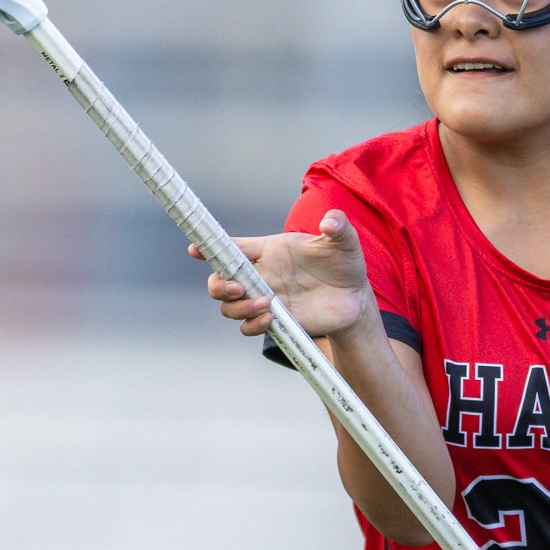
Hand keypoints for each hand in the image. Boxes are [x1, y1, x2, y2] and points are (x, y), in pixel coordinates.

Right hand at [193, 211, 373, 341]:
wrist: (354, 298)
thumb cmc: (344, 263)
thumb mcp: (344, 240)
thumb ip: (337, 226)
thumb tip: (330, 221)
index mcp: (268, 251)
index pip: (231, 247)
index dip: (209, 247)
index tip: (195, 249)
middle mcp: (260, 274)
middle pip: (219, 280)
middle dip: (219, 285)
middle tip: (239, 287)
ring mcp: (264, 299)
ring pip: (228, 307)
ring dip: (238, 307)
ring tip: (267, 304)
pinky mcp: (274, 321)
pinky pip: (248, 327)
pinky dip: (252, 325)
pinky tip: (271, 319)